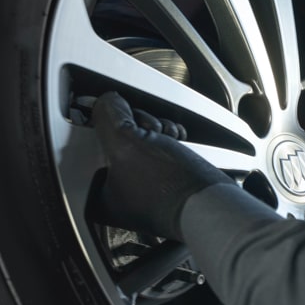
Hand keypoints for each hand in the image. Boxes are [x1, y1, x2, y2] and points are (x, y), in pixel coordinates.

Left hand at [92, 92, 231, 240]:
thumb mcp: (126, 142)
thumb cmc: (172, 188)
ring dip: (156, 130)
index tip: (123, 118)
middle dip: (138, 125)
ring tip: (168, 137)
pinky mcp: (163, 185)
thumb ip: (108, 116)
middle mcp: (116, 197)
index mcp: (98, 196)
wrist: (214, 203)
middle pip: (116, 141)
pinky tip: (175, 141)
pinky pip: (157, 152)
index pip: (90, 143)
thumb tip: (108, 101)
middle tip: (151, 130)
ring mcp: (141, 191)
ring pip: (139, 143)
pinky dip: (167, 141)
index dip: (110, 123)